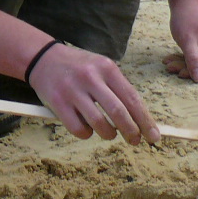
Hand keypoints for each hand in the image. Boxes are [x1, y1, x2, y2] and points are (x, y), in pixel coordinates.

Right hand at [29, 43, 159, 144]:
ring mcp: (72, 90)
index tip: (154, 136)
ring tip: (109, 133)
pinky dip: (87, 134)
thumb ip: (119, 90)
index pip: (132, 98)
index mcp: (106, 68)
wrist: (43, 57)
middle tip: (136, 141)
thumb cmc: (80, 67)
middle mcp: (90, 77)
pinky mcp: (57, 102)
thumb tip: (141, 120)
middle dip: (131, 131)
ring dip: (109, 134)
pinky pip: (79, 129)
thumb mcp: (101, 68)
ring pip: (99, 124)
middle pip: (118, 112)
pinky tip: (87, 128)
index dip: (145, 120)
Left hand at [164, 0, 197, 82]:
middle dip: (187, 67)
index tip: (180, 73)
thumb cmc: (185, 17)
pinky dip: (185, 58)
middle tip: (169, 67)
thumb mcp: (187, 39)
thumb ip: (193, 59)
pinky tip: (171, 59)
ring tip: (167, 63)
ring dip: (183, 63)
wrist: (183, 2)